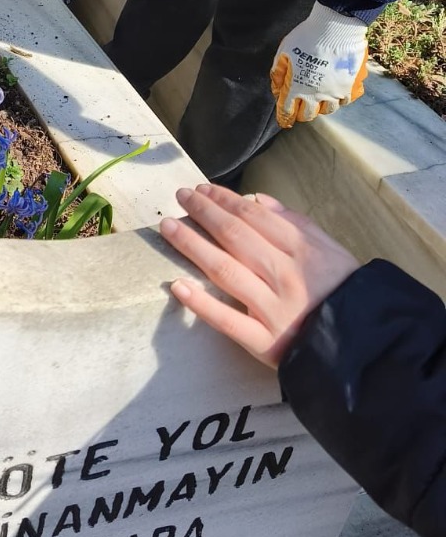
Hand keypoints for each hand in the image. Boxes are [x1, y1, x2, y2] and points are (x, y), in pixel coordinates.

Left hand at [162, 183, 361, 367]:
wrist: (369, 346)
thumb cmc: (346, 294)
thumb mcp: (331, 250)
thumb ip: (296, 224)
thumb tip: (258, 200)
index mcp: (302, 252)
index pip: (255, 218)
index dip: (225, 200)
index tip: (201, 190)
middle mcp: (285, 276)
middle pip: (236, 238)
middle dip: (204, 213)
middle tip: (180, 196)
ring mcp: (274, 310)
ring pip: (226, 271)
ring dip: (193, 246)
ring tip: (168, 227)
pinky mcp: (266, 343)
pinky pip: (228, 321)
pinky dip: (202, 305)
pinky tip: (178, 287)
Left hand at [270, 1, 367, 128]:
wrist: (336, 27)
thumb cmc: (307, 37)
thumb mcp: (284, 52)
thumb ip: (279, 72)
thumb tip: (276, 88)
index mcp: (297, 88)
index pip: (287, 111)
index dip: (284, 118)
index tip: (284, 121)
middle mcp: (317, 95)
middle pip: (308, 114)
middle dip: (301, 114)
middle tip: (299, 109)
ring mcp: (336, 91)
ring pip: (328, 110)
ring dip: (321, 108)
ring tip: (318, 101)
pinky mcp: (352, 85)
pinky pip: (347, 99)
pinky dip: (341, 99)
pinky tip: (338, 93)